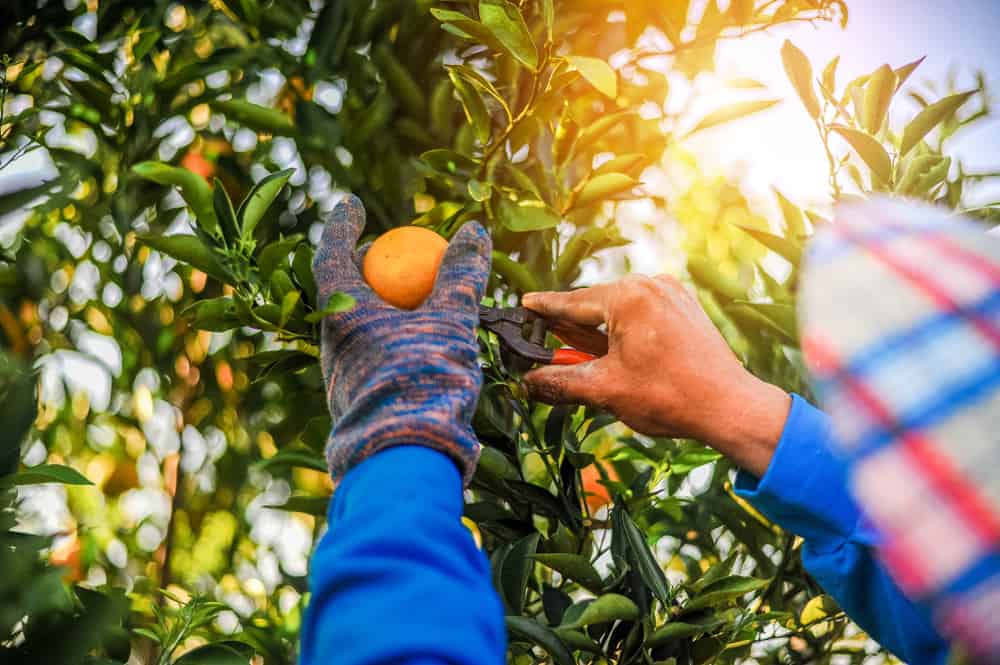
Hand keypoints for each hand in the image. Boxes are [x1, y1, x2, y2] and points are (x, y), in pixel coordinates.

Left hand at [312, 195, 490, 485]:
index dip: (342, 225)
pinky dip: (391, 337)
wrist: (405, 456)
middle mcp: (331, 342)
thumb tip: (473, 231)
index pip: (332, 254)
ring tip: (413, 301)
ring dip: (380, 306)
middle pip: (341, 290)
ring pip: (357, 325)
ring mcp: (342, 374)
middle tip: (387, 254)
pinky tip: (421, 347)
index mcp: (341, 315)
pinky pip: (371, 354)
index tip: (352, 204)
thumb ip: (461, 276)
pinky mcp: (358, 400)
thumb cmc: (423, 380)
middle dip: (362, 268)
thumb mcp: (449, 320)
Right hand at [522, 275, 790, 476]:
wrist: (729, 407)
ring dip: (598, 336)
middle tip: (548, 347)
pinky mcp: (684, 309)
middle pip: (595, 306)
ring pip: (618, 312)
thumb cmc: (670, 396)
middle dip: (572, 331)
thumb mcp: (604, 389)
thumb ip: (559, 382)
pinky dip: (623, 333)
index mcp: (628, 296)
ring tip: (584, 361)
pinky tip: (615, 356)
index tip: (523, 306)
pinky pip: (641, 315)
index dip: (544, 309)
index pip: (572, 302)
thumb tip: (527, 383)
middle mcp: (651, 285)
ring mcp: (671, 295)